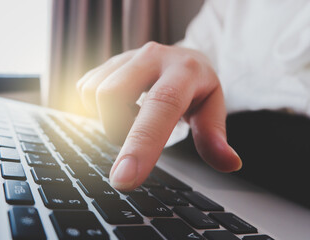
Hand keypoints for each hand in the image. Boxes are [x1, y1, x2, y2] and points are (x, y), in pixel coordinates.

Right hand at [77, 42, 241, 190]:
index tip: (123, 179)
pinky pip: (85, 89)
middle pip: (111, 95)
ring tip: (135, 115)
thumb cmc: (196, 87)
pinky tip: (122, 105)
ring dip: (110, 117)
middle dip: (117, 128)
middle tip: (139, 130)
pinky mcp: (108, 61)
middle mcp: (152, 56)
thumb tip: (230, 163)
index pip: (159, 106)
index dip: (140, 144)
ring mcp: (127, 56)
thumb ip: (215, 136)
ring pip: (93, 93)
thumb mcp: (212, 108)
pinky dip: (99, 108)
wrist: (181, 57)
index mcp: (183, 71)